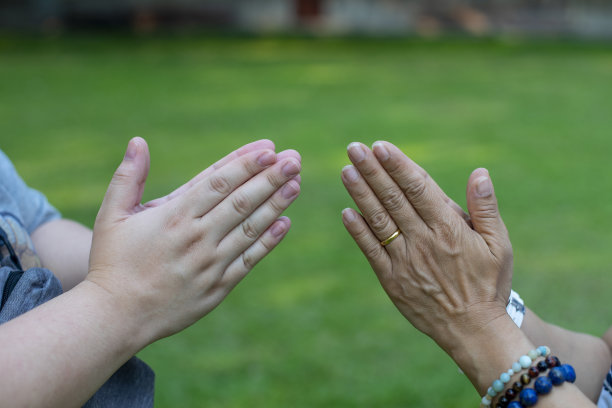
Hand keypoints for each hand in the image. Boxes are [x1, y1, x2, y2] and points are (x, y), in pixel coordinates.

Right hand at [87, 137, 301, 344]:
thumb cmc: (112, 261)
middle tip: (294, 159)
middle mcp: (197, 238)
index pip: (217, 183)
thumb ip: (128, 176)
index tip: (268, 149)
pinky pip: (249, 260)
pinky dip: (269, 241)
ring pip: (250, 228)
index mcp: (173, 217)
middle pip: (241, 201)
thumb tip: (138, 140)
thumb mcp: (112, 215)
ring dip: (276, 204)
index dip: (245, 164)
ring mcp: (210, 264)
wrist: (116, 316)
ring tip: (296, 183)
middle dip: (270, 178)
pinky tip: (285, 222)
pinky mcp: (218, 287)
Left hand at [341, 141, 512, 354]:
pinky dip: (358, 232)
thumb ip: (485, 208)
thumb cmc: (488, 283)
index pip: (418, 188)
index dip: (398, 165)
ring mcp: (405, 261)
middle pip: (393, 199)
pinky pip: (371, 252)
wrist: (472, 330)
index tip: (381, 146)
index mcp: (449, 228)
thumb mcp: (499, 244)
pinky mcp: (392, 280)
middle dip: (372, 171)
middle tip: (354, 148)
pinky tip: (347, 213)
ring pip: (379, 221)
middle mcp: (423, 241)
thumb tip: (479, 173)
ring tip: (346, 171)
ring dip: (361, 195)